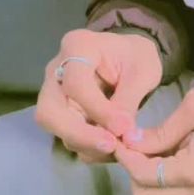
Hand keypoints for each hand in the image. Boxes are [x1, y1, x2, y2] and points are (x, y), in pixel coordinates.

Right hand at [35, 28, 161, 163]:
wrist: (130, 56)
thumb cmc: (136, 56)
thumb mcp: (143, 71)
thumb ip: (129, 100)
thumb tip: (121, 134)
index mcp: (78, 46)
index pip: (76, 84)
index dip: (97, 110)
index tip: (123, 128)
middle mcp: (57, 69)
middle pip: (50, 110)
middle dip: (79, 134)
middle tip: (111, 146)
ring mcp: (54, 90)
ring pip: (54, 126)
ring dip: (84, 143)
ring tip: (116, 147)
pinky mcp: (60, 110)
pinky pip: (64, 134)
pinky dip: (86, 146)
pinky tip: (109, 147)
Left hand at [114, 63, 193, 194]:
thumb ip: (161, 132)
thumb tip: (131, 143)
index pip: (144, 177)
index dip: (126, 156)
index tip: (119, 133)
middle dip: (135, 173)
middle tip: (135, 141)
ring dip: (152, 177)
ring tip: (153, 142)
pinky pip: (185, 192)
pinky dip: (171, 176)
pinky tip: (174, 147)